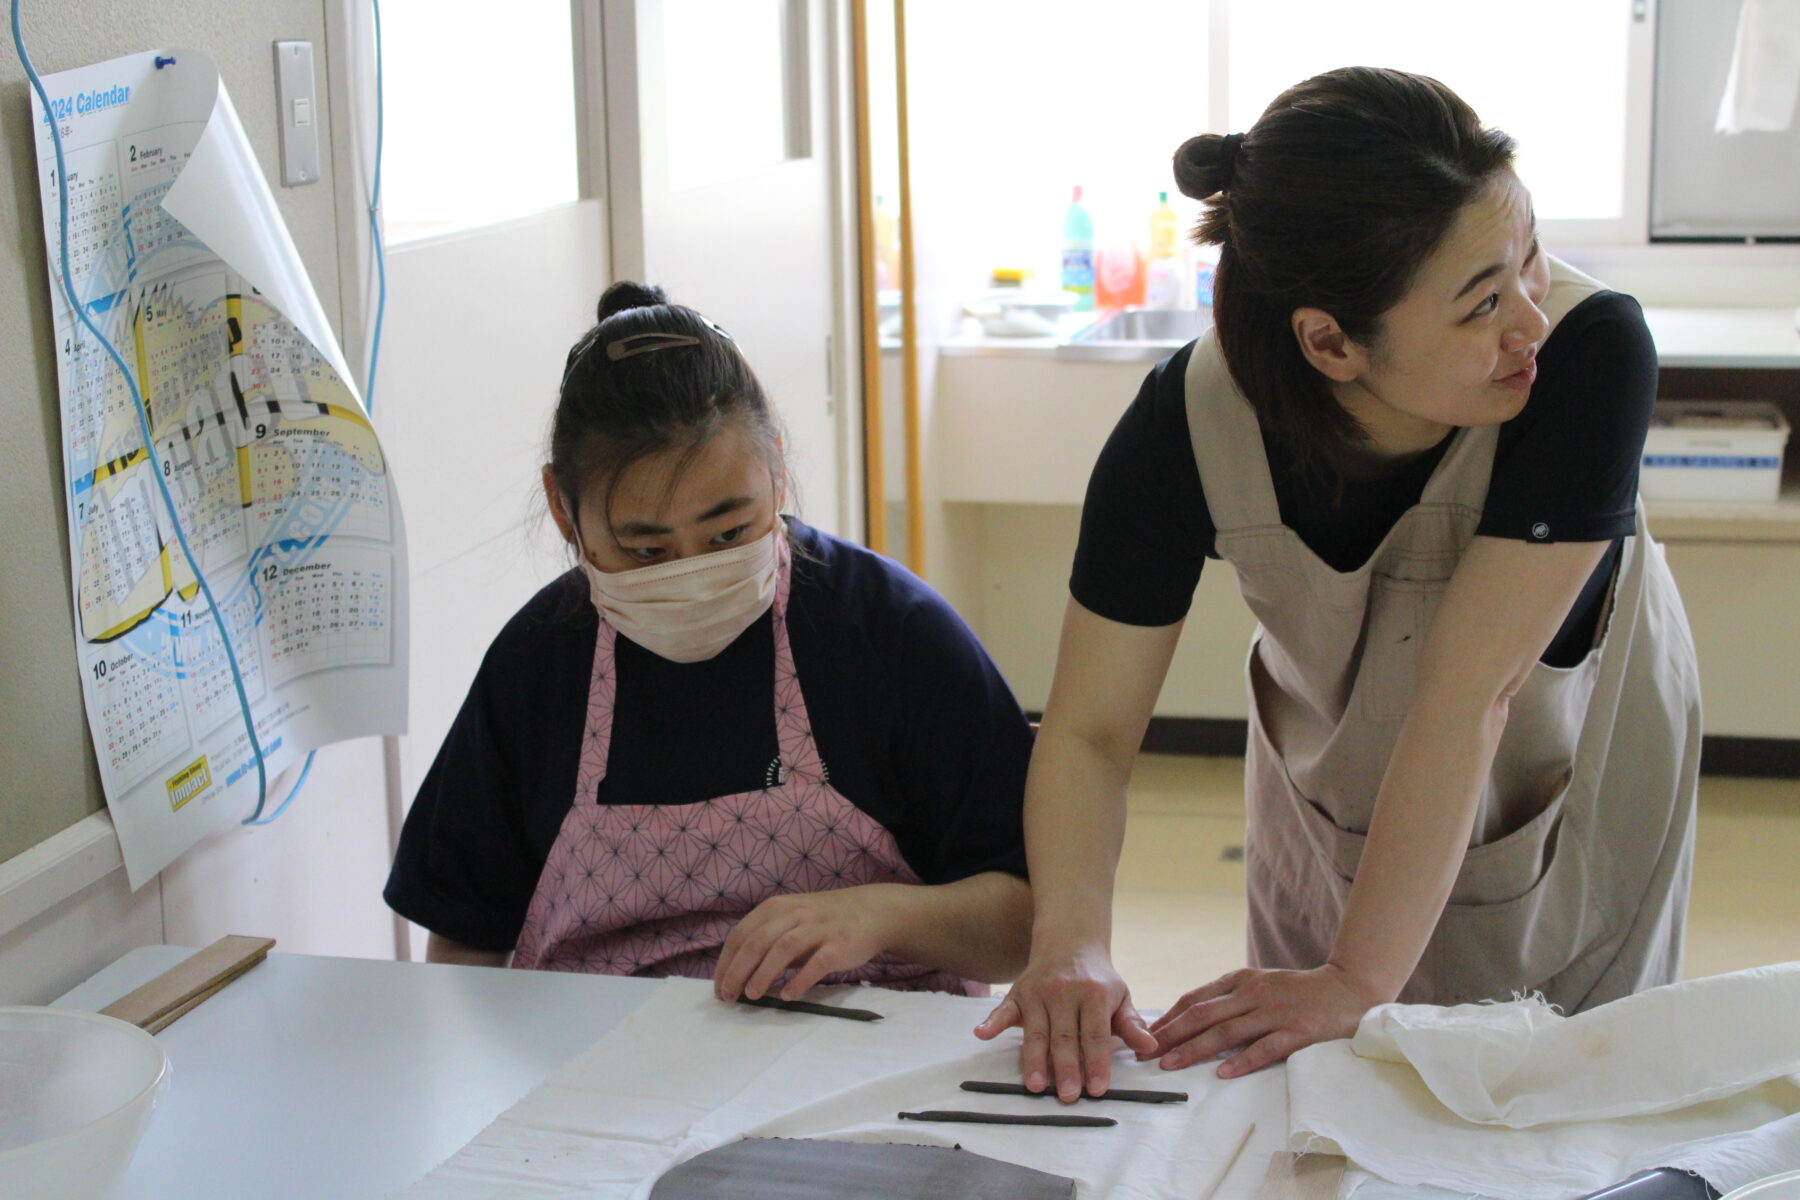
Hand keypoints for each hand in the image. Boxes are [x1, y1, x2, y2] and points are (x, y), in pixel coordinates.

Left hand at [713, 885, 897, 1002]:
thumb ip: (767, 941)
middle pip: (757, 942)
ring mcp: (818, 928)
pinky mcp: (839, 944)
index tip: (719, 987)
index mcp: (776, 908)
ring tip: (752, 996)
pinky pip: (816, 963)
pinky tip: (787, 996)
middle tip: (728, 997)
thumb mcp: (790, 920)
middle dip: (737, 971)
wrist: (871, 911)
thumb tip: (738, 975)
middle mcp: (794, 914)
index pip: (741, 934)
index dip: (726, 963)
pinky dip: (799, 980)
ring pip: (783, 948)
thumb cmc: (823, 921)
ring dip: (763, 974)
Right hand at [973, 940, 1157, 1102]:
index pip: (1095, 1034)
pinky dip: (991, 1021)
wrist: (1070, 941)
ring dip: (1034, 1058)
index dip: (1097, 1061)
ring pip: (1036, 1031)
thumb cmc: (1098, 979)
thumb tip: (1150, 1048)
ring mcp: (1038, 992)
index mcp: (1093, 994)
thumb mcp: (1120, 996)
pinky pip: (1003, 1009)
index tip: (1097, 1088)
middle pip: (1065, 1036)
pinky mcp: (1018, 992)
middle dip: (1066, 1067)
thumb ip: (1132, 1024)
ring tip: (1036, 1086)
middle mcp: (1064, 992)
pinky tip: (982, 1034)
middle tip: (1068, 1096)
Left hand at [1148, 963, 1383, 1077]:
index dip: (1169, 1017)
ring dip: (1194, 1049)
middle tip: (1145, 1053)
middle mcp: (1254, 994)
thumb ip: (1230, 998)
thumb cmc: (1300, 991)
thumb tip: (1191, 1017)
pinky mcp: (1297, 1031)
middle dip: (1171, 1034)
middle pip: (1203, 1015)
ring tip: (1171, 1064)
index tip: (1146, 1035)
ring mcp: (1275, 1012)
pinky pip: (1265, 1048)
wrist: (1348, 988)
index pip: (1195, 999)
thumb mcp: (1260, 985)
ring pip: (1226, 1032)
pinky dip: (1242, 1061)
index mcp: (1241, 981)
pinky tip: (1223, 1073)